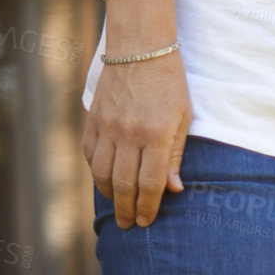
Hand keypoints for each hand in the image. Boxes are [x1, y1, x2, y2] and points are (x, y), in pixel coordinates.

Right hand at [81, 0, 192, 228]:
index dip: (148, 206)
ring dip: (110, 195)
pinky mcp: (93, 119)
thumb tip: (174, 190)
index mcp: (156, 134)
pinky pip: (90, 155)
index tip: (146, 222)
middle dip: (127, 209)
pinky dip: (97, 173)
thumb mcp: (184, 118)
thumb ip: (176, 155)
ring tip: (118, 209)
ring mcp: (107, 126)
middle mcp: (128, 133)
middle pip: (124, 183)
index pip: (150, 182)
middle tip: (129, 225)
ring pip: (103, 173)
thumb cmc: (170, 84)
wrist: (140, 49)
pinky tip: (106, 182)